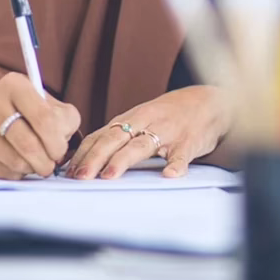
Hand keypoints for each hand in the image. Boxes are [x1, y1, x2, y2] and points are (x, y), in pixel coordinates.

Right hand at [0, 72, 81, 178]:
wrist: (3, 115)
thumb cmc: (35, 112)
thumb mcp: (57, 108)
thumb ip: (65, 121)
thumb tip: (59, 144)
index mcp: (15, 83)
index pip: (44, 118)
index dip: (56, 142)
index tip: (59, 152)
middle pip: (26, 142)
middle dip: (44, 161)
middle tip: (49, 166)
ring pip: (11, 159)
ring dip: (29, 168)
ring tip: (34, 164)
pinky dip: (12, 174)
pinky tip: (18, 166)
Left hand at [67, 86, 232, 179]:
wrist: (209, 102)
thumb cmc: (170, 114)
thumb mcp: (141, 118)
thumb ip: (119, 135)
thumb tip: (87, 156)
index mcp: (131, 118)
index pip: (101, 135)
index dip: (84, 153)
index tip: (69, 171)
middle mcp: (146, 122)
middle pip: (115, 139)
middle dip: (95, 158)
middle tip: (81, 177)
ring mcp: (168, 132)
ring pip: (142, 145)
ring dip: (124, 160)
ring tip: (110, 175)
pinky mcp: (189, 142)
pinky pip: (182, 155)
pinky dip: (176, 165)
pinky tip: (169, 174)